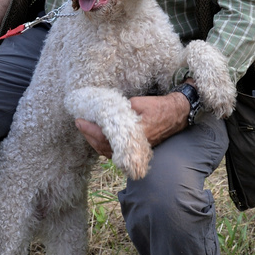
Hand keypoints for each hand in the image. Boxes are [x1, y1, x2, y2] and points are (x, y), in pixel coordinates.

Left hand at [75, 92, 190, 157]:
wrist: (175, 114)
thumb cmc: (158, 107)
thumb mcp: (138, 103)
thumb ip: (120, 110)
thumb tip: (103, 113)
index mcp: (133, 134)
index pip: (104, 136)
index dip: (90, 129)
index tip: (80, 120)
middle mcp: (133, 146)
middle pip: (103, 147)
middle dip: (88, 135)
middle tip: (79, 123)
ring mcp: (134, 150)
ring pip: (108, 152)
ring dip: (94, 141)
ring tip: (85, 129)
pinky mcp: (135, 149)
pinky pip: (114, 152)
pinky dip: (103, 146)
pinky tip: (97, 137)